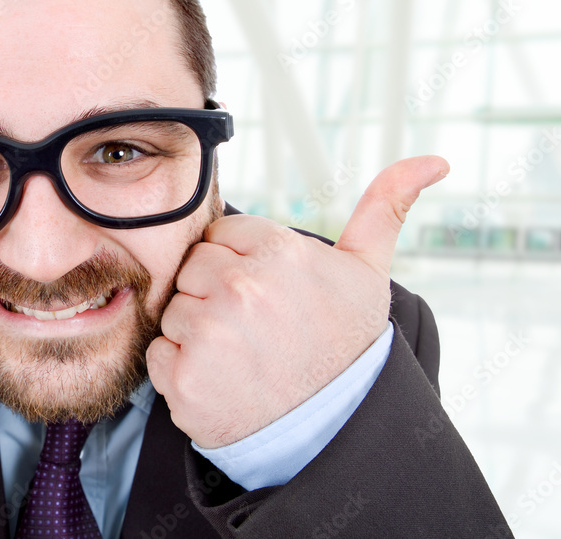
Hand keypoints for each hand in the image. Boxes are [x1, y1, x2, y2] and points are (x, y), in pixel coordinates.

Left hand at [146, 156, 448, 448]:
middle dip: (215, 294)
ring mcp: (210, 333)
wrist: (331, 433)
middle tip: (255, 328)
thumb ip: (384, 210)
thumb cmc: (343, 349)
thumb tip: (432, 159)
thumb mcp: (367, 275)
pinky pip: (160, 352)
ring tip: (242, 356)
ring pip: (175, 309)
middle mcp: (242, 288)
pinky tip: (221, 381)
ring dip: (197, 332)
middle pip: (193, 268)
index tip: (266, 296)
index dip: (240, 264)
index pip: (221, 234)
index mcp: (280, 253)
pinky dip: (181, 369)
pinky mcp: (184, 378)